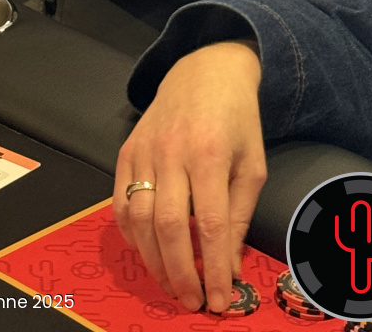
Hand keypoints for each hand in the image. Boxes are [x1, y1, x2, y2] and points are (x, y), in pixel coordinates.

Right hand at [113, 41, 265, 314]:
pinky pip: (119, 202)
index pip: (209, 224)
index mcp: (211, 154)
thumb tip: (230, 267)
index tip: (219, 300)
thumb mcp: (252, 164)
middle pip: (169, 226)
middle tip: (192, 301)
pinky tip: (148, 252)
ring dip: (153, 261)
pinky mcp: (126, 150)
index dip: (213, 268)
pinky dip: (131, 235)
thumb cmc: (236, 119)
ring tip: (172, 285)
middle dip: (180, 273)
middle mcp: (172, 152)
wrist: (204, 70)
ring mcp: (144, 150)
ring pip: (138, 219)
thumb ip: (239, 216)